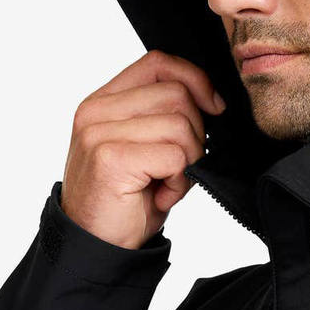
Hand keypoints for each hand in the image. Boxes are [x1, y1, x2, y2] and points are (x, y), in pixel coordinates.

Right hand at [60, 49, 225, 248]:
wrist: (97, 246)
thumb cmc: (127, 198)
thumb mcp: (148, 146)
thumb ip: (167, 115)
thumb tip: (213, 101)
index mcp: (104, 101)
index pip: (158, 63)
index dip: (195, 80)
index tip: (214, 108)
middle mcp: (96, 111)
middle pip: (177, 93)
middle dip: (196, 133)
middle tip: (179, 166)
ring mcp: (99, 133)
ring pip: (180, 125)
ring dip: (188, 161)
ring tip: (165, 182)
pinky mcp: (110, 158)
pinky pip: (175, 156)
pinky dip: (179, 181)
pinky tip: (160, 195)